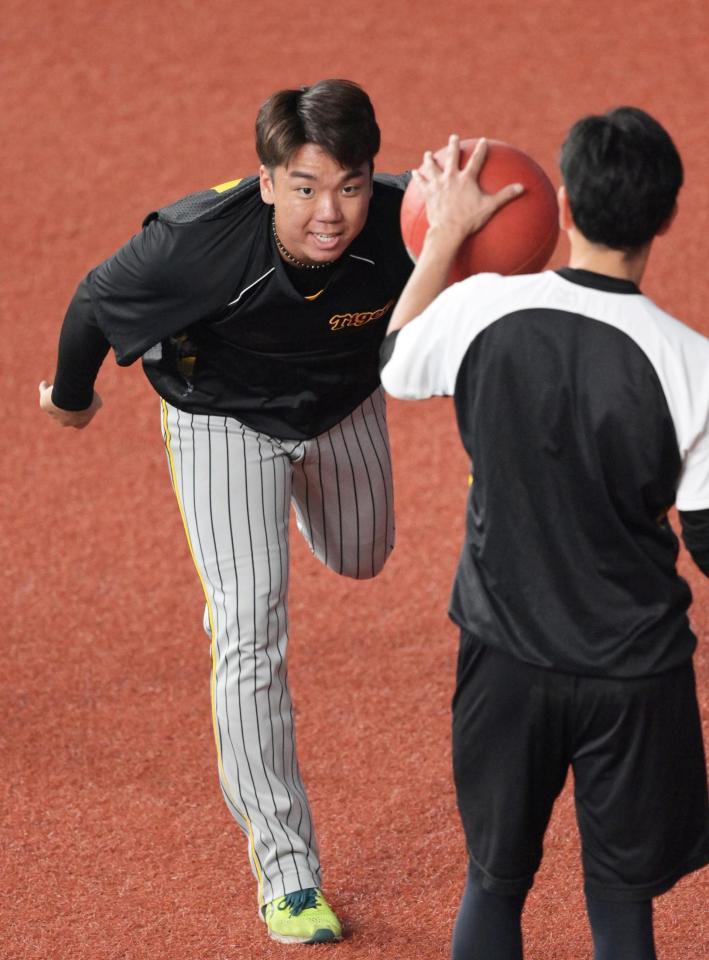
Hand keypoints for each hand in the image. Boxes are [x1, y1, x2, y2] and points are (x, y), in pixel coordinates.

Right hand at [38, 381, 102, 428]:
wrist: (72, 397)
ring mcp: (53, 414)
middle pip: (63, 416)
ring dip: (53, 398)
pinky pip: (44, 395)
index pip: (78, 424)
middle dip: (64, 408)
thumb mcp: (96, 401)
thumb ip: (97, 403)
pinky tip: (44, 384)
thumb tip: (98, 404)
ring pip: (52, 406)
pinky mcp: (45, 405)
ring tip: (54, 388)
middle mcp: (64, 421)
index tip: (79, 410)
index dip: (79, 416)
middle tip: (66, 398)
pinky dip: (44, 389)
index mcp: (78, 423)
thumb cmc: (86, 400)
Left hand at [414, 135, 523, 249]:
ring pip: (433, 168)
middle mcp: (451, 177)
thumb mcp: (489, 207)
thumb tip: (522, 188)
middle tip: (453, 137)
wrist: (447, 230)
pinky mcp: (428, 194)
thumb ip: (505, 196)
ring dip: (430, 160)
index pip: (476, 160)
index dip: (480, 150)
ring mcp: (438, 185)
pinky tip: (414, 172)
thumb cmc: (469, 220)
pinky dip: (418, 177)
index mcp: (466, 179)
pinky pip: (422, 183)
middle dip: (454, 146)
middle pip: (452, 157)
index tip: (482, 141)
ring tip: (428, 154)